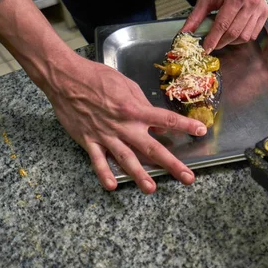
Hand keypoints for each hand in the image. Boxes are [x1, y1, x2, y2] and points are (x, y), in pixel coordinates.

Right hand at [44, 55, 207, 193]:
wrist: (65, 78)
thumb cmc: (98, 78)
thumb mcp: (127, 85)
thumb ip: (142, 104)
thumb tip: (157, 122)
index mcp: (135, 109)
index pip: (166, 119)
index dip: (185, 125)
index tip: (201, 131)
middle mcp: (124, 125)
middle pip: (152, 148)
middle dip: (171, 164)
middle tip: (187, 177)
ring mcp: (106, 135)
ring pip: (126, 159)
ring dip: (140, 175)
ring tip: (152, 189)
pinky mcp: (88, 141)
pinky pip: (98, 161)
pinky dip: (104, 174)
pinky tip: (112, 186)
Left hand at [181, 0, 267, 52]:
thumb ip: (196, 16)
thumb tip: (185, 33)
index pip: (223, 24)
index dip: (213, 39)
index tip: (206, 49)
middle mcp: (251, 2)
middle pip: (234, 33)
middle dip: (221, 42)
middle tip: (212, 45)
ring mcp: (260, 8)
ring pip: (245, 36)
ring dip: (232, 41)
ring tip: (223, 37)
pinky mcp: (264, 12)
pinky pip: (253, 34)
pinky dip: (242, 37)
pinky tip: (234, 31)